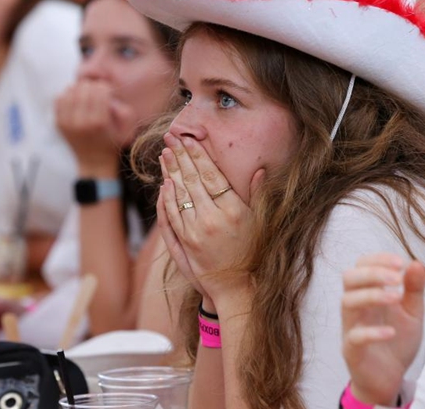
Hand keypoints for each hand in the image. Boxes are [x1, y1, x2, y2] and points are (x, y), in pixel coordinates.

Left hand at [55, 80, 135, 175]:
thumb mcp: (128, 128)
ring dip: (80, 89)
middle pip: (84, 89)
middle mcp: (81, 122)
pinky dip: (67, 94)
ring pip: (70, 91)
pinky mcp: (58, 123)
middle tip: (97, 92)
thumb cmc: (113, 141)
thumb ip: (123, 109)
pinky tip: (75, 100)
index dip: (105, 87)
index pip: (100, 90)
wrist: (95, 161)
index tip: (107, 92)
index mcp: (99, 122)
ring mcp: (67, 123)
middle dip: (92, 86)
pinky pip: (59, 98)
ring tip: (86, 95)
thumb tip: (107, 96)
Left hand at [157, 133, 263, 301]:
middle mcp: (212, 219)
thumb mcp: (260, 222)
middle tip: (170, 137)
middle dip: (180, 156)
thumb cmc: (253, 253)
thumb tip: (258, 170)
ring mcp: (195, 231)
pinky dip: (166, 198)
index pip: (211, 175)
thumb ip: (257, 195)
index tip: (188, 138)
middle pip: (191, 180)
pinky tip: (164, 183)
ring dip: (170, 172)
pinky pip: (171, 215)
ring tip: (164, 153)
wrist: (237, 288)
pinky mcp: (184, 243)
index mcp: (233, 210)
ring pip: (179, 194)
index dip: (198, 155)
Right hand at [341, 254, 424, 405]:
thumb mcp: (412, 312)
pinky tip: (391, 331)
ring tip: (396, 298)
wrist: (391, 378)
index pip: (361, 265)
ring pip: (348, 302)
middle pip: (349, 278)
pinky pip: (355, 336)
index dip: (378, 260)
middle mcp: (356, 306)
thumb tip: (416, 263)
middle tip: (396, 278)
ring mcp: (351, 327)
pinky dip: (372, 332)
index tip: (400, 262)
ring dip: (372, 295)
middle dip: (372, 273)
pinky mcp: (352, 350)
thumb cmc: (397, 341)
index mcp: (367, 292)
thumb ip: (414, 289)